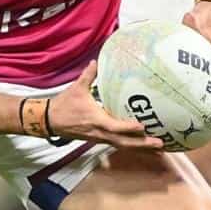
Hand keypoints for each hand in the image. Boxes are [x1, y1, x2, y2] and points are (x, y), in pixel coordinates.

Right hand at [43, 62, 163, 149]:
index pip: (114, 127)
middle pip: (123, 143)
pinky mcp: (99, 139)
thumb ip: (89, 75)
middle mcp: (100, 132)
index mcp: (95, 120)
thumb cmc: (64, 105)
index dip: (128, 128)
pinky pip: (118, 145)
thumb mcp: (77, 88)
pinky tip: (143, 146)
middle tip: (160, 143)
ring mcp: (99, 138)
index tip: (142, 127)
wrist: (50, 121)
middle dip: (142, 144)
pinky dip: (131, 146)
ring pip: (122, 146)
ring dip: (140, 148)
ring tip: (158, 148)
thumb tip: (96, 61)